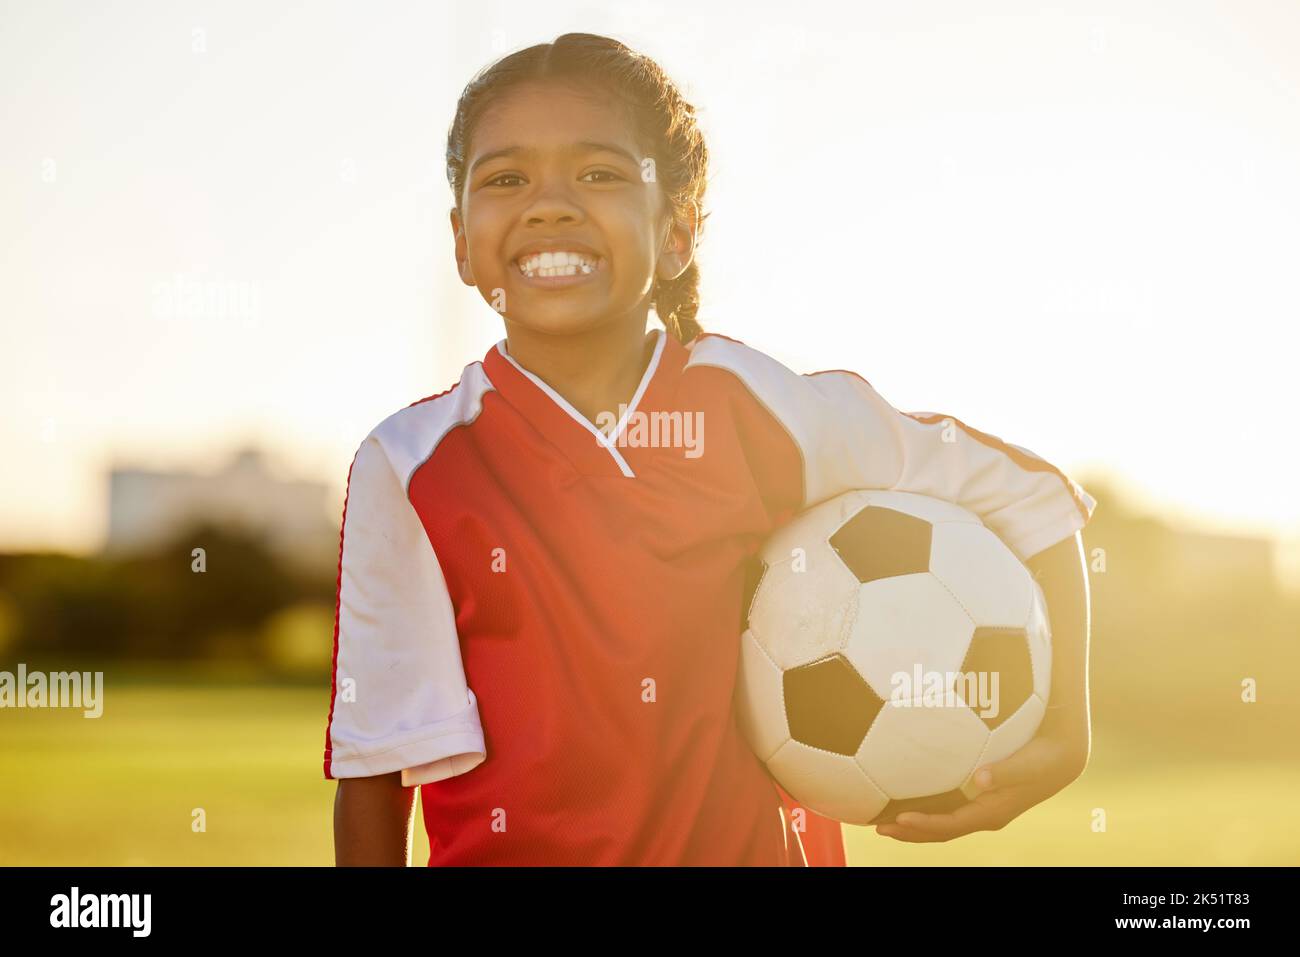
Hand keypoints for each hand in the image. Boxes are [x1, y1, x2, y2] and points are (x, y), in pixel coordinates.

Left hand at [874, 728, 1087, 842]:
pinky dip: (925, 807)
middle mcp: (983, 815)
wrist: (1063, 757)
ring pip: (942, 822)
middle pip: (941, 830)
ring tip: (882, 817)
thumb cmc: (1046, 757)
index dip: (924, 825)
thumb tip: (979, 779)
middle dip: (909, 831)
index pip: (951, 825)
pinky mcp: (979, 795)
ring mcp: (981, 808)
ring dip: (913, 822)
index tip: (898, 818)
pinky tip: (906, 794)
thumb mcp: (1030, 763)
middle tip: (877, 826)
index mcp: (992, 813)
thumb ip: (1006, 771)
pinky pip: (947, 807)